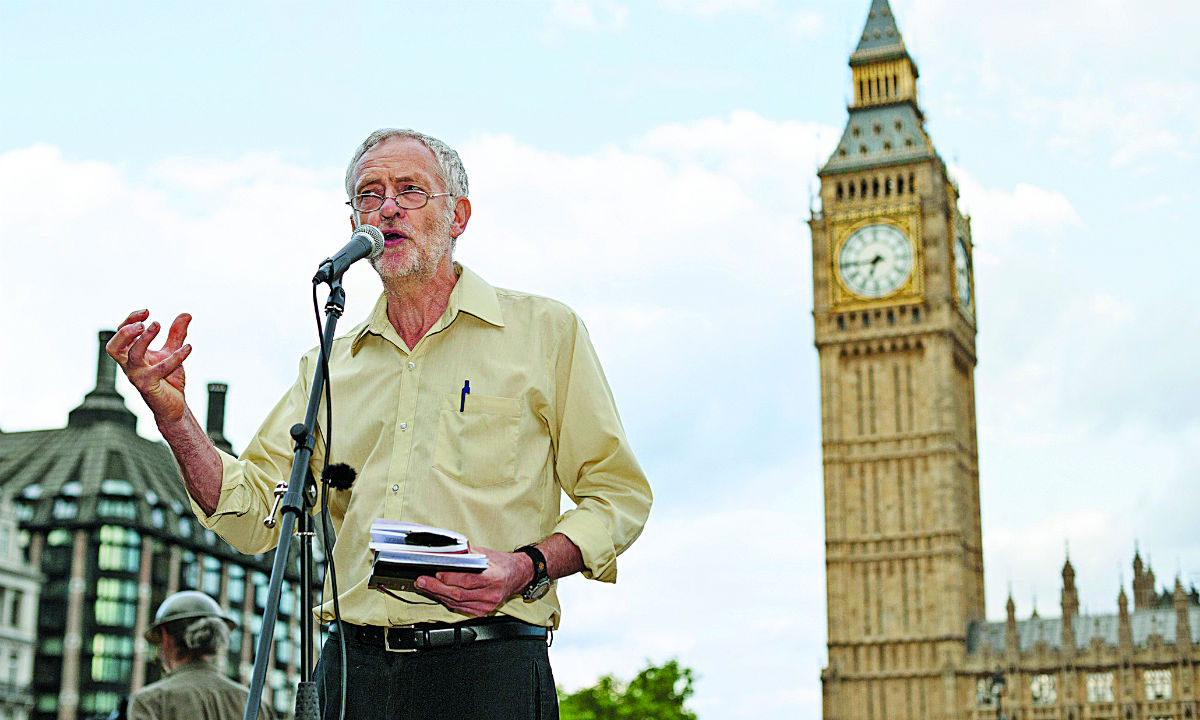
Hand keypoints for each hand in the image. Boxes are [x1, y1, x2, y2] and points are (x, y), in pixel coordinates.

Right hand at [106, 309, 192, 424]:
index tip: (147, 311)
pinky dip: (175, 357)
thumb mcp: (172, 352)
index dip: (130, 320)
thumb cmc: (169, 380)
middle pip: (114, 347)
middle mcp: (130, 366)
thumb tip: (186, 314)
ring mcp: (138, 376)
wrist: (174, 406)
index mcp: (131, 355)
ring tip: (157, 325)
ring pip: (132, 356)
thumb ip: (176, 335)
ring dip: (144, 339)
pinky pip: (160, 369)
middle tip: (143, 322)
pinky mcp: (150, 386)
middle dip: (125, 332)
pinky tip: (188, 348)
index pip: (120, 334)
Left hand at [413, 545, 530, 616]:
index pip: (467, 580)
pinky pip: (460, 608)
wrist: (518, 576)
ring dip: (438, 595)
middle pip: (458, 594)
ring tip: (425, 586)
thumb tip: (446, 552)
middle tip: (421, 581)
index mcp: (494, 578)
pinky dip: (447, 601)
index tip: (435, 573)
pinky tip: (438, 594)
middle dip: (436, 587)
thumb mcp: (485, 554)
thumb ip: (466, 554)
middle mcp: (491, 594)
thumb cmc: (502, 564)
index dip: (449, 578)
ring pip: (456, 603)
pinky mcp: (482, 612)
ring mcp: (487, 606)